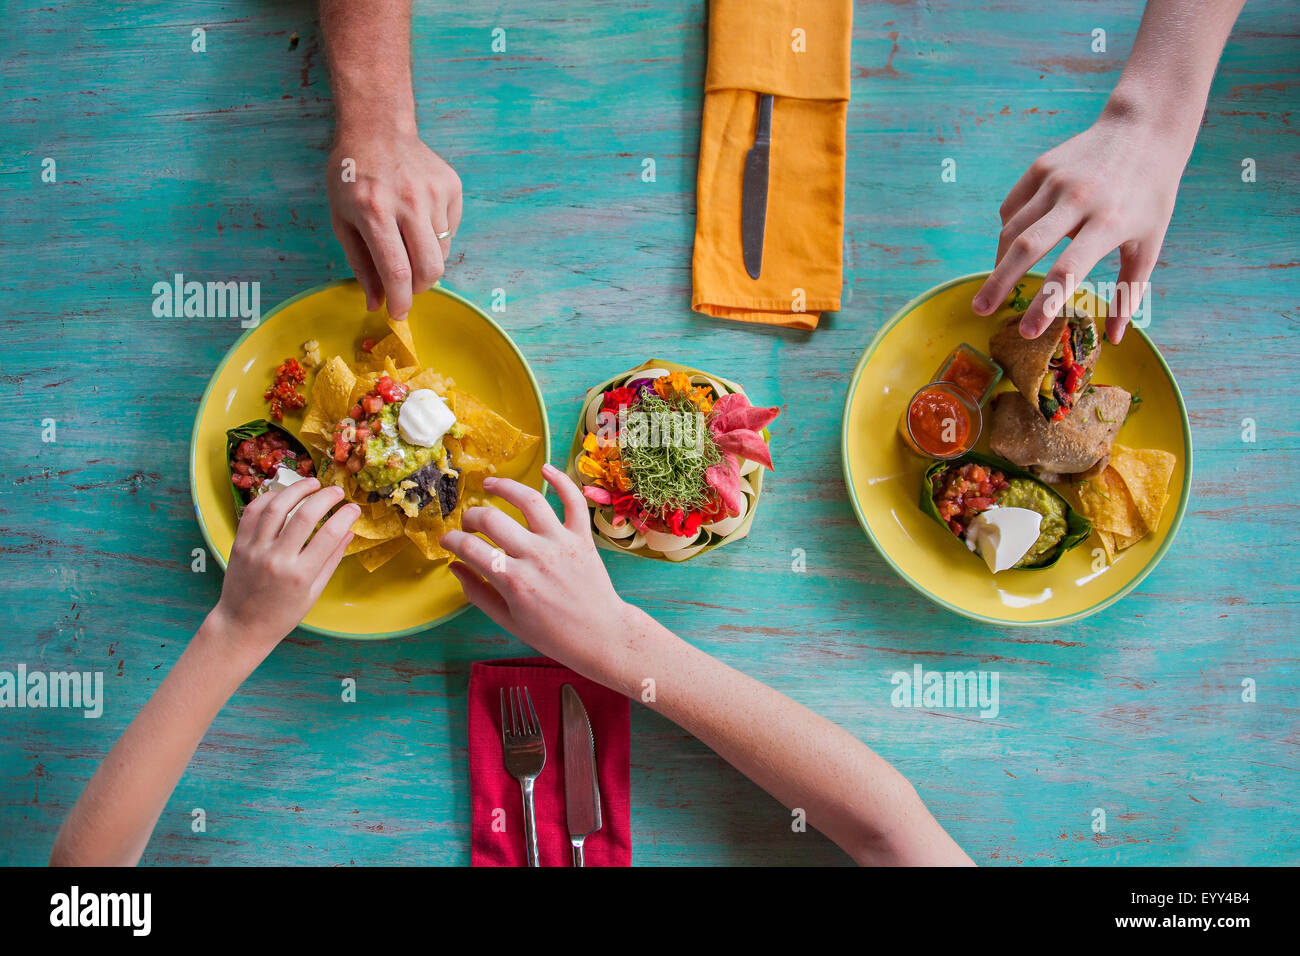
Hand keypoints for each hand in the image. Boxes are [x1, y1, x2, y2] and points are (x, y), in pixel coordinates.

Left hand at [211, 480, 358, 651]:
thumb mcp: (313, 592)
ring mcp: (255, 549)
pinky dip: (269, 497)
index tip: (353, 508)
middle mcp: (277, 559)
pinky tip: (283, 494)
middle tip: (337, 491)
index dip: (345, 516)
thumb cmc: (282, 614)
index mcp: (300, 575)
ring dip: (297, 489)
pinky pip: (253, 511)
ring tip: (312, 483)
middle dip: (325, 497)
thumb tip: (349, 532)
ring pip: (277, 507)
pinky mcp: (239, 544)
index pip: (329, 534)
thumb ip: (331, 560)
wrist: (241, 625)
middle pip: (305, 515)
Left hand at [327, 131, 462, 320]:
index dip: (401, 300)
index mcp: (374, 211)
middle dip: (419, 288)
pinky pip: (451, 230)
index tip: (399, 314)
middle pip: (430, 268)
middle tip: (406, 287)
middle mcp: (408, 201)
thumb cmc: (351, 177)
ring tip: (407, 244)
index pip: (397, 270)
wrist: (377, 128)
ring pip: (442, 251)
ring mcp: (434, 192)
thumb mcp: (342, 220)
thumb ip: (361, 265)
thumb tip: (377, 303)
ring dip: (425, 261)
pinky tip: (418, 219)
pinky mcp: (451, 186)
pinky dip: (435, 237)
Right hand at [440, 465, 631, 673]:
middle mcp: (536, 556)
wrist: (600, 634)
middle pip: (492, 520)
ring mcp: (561, 543)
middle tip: (468, 524)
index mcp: (514, 581)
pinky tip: (545, 469)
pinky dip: (561, 480)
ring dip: (505, 487)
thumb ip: (477, 593)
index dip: (451, 541)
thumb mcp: (508, 620)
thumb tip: (454, 567)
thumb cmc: (552, 633)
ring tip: (490, 485)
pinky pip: (573, 501)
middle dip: (471, 517)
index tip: (448, 541)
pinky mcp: (582, 537)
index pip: (470, 548)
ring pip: (530, 500)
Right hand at [971, 108, 1189, 342]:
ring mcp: (1056, 180)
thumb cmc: (1150, 194)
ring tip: (994, 287)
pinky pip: (1013, 208)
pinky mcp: (1041, 167)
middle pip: (1027, 248)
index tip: (1026, 332)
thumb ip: (1130, 291)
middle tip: (980, 311)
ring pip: (1012, 229)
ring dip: (1000, 262)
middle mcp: (1078, 199)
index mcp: (1109, 223)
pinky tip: (1012, 248)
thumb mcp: (1149, 243)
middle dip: (999, 283)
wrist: (1144, 129)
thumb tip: (1113, 337)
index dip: (1044, 304)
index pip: (1068, 270)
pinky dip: (1007, 232)